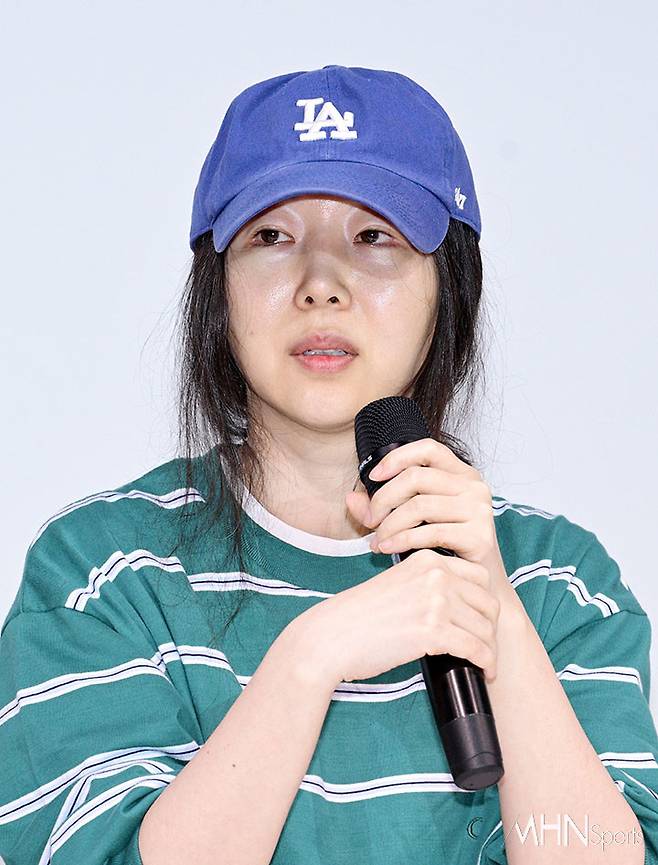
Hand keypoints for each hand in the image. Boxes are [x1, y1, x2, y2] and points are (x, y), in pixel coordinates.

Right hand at [298, 548, 500, 686]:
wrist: (331, 637)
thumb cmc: (358, 617)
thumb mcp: (396, 584)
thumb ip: (425, 584)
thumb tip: (458, 604)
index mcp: (427, 559)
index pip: (479, 576)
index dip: (483, 601)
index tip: (479, 620)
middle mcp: (436, 575)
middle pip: (488, 602)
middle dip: (490, 627)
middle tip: (484, 645)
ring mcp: (436, 602)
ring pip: (486, 628)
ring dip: (490, 649)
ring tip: (484, 663)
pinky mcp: (434, 632)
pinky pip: (477, 648)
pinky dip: (486, 662)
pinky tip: (484, 671)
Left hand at [345, 437, 515, 606]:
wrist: (476, 585)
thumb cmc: (443, 548)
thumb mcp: (409, 520)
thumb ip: (380, 508)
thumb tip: (350, 498)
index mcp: (461, 474)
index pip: (428, 448)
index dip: (397, 458)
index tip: (373, 477)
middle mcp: (474, 486)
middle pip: (416, 477)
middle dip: (384, 499)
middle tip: (370, 521)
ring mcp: (479, 510)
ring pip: (419, 505)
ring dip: (390, 524)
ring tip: (377, 540)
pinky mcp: (479, 536)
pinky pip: (430, 532)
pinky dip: (401, 540)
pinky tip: (388, 548)